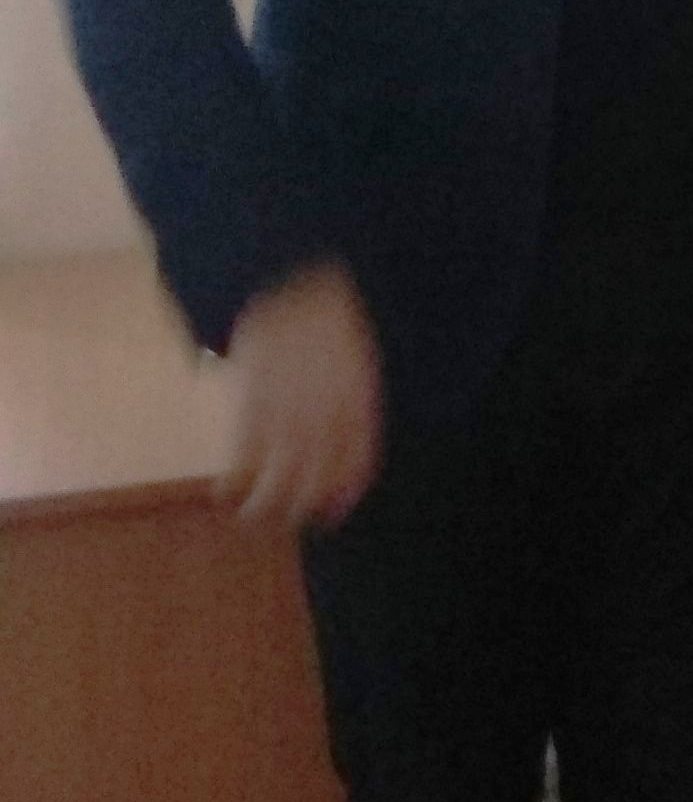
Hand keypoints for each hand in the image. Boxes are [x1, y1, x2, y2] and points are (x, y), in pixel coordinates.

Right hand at [224, 262, 382, 531]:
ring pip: (278, 481)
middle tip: (288, 520)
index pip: (356, 466)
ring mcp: (289, 415)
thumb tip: (342, 437)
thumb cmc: (322, 319)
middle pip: (316, 482)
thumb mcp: (353, 360)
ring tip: (251, 516)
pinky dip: (234, 482)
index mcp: (358, 405)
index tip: (330, 513)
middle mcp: (327, 418)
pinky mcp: (253, 407)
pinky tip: (225, 492)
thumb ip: (350, 401)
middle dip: (301, 508)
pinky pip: (244, 459)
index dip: (342, 496)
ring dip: (263, 507)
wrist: (290, 281)